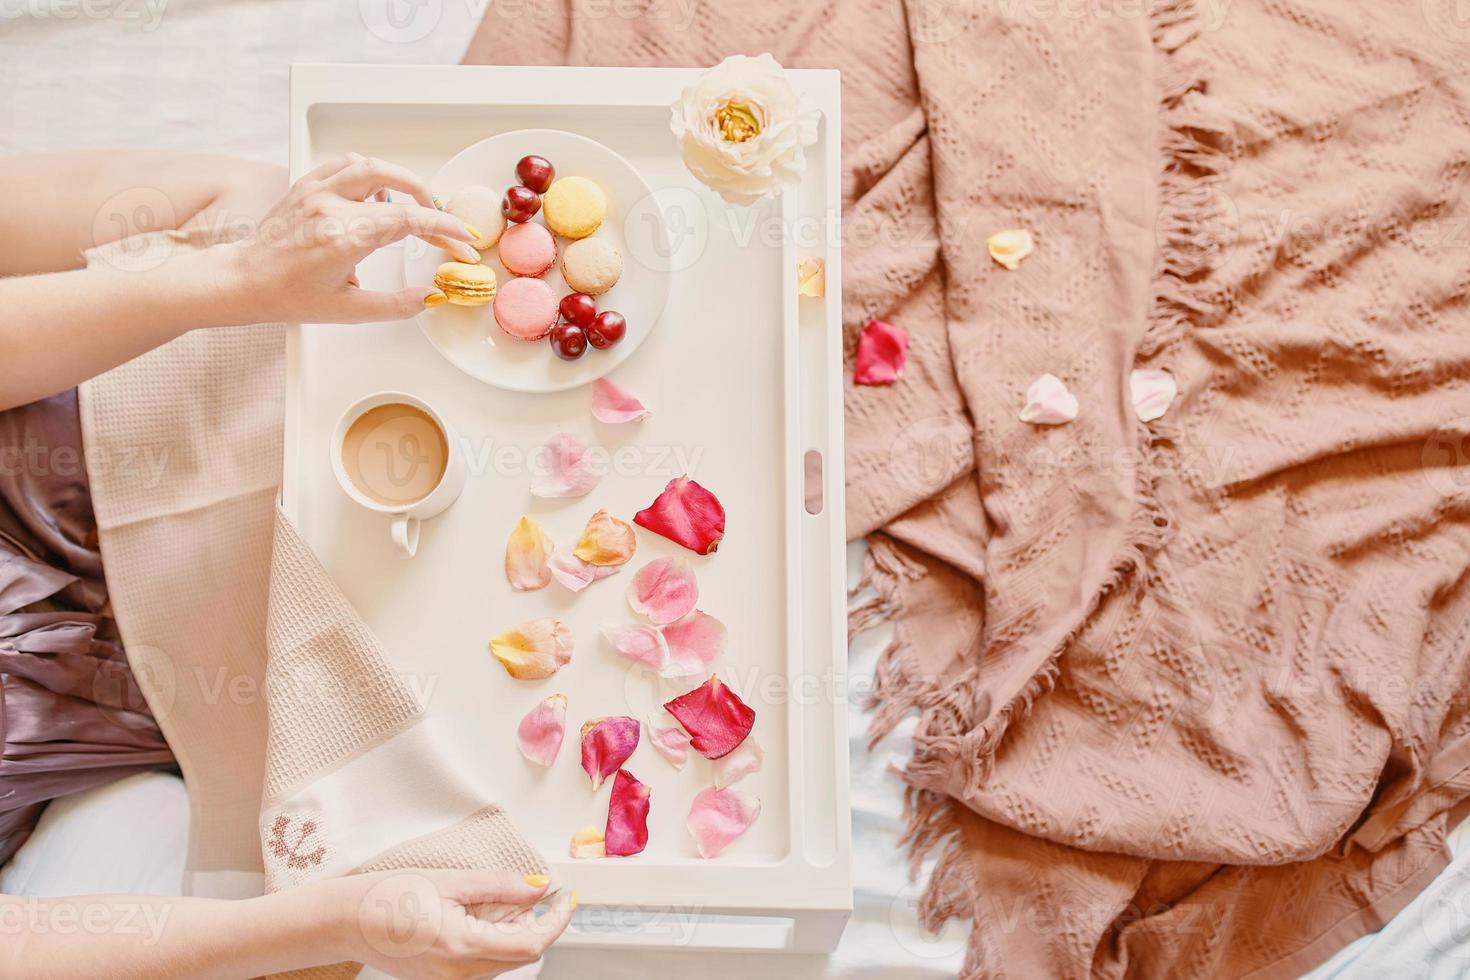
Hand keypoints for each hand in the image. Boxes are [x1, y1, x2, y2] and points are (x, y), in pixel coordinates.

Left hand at [220, 153, 480, 324]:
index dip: (444, 227)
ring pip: (370, 165)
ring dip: (400, 179)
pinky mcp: (305, 186)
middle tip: (443, 222)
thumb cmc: (289, 297)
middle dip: (430, 204)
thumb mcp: (348, 311)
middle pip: (397, 189)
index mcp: (344, 238)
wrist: (244, 281)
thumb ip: (396, 305)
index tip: (463, 238)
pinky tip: (377, 190)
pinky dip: (368, 171)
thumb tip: (432, 297)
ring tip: (413, 201)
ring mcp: (316, 192)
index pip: (409, 221)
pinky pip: (344, 164)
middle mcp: (330, 207)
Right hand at [333, 869, 574, 978]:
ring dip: (514, 932)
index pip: (531, 944)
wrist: (344, 921)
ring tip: (500, 901)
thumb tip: (538, 885)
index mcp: (463, 947)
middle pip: (521, 956)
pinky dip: (493, 940)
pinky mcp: (441, 979)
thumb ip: (500, 886)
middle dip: (538, 925)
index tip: (567, 900)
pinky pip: (482, 963)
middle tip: (539, 893)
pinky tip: (480, 916)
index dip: (556, 922)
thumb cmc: (387, 896)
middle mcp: (459, 974)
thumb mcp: (451, 881)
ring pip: (502, 961)